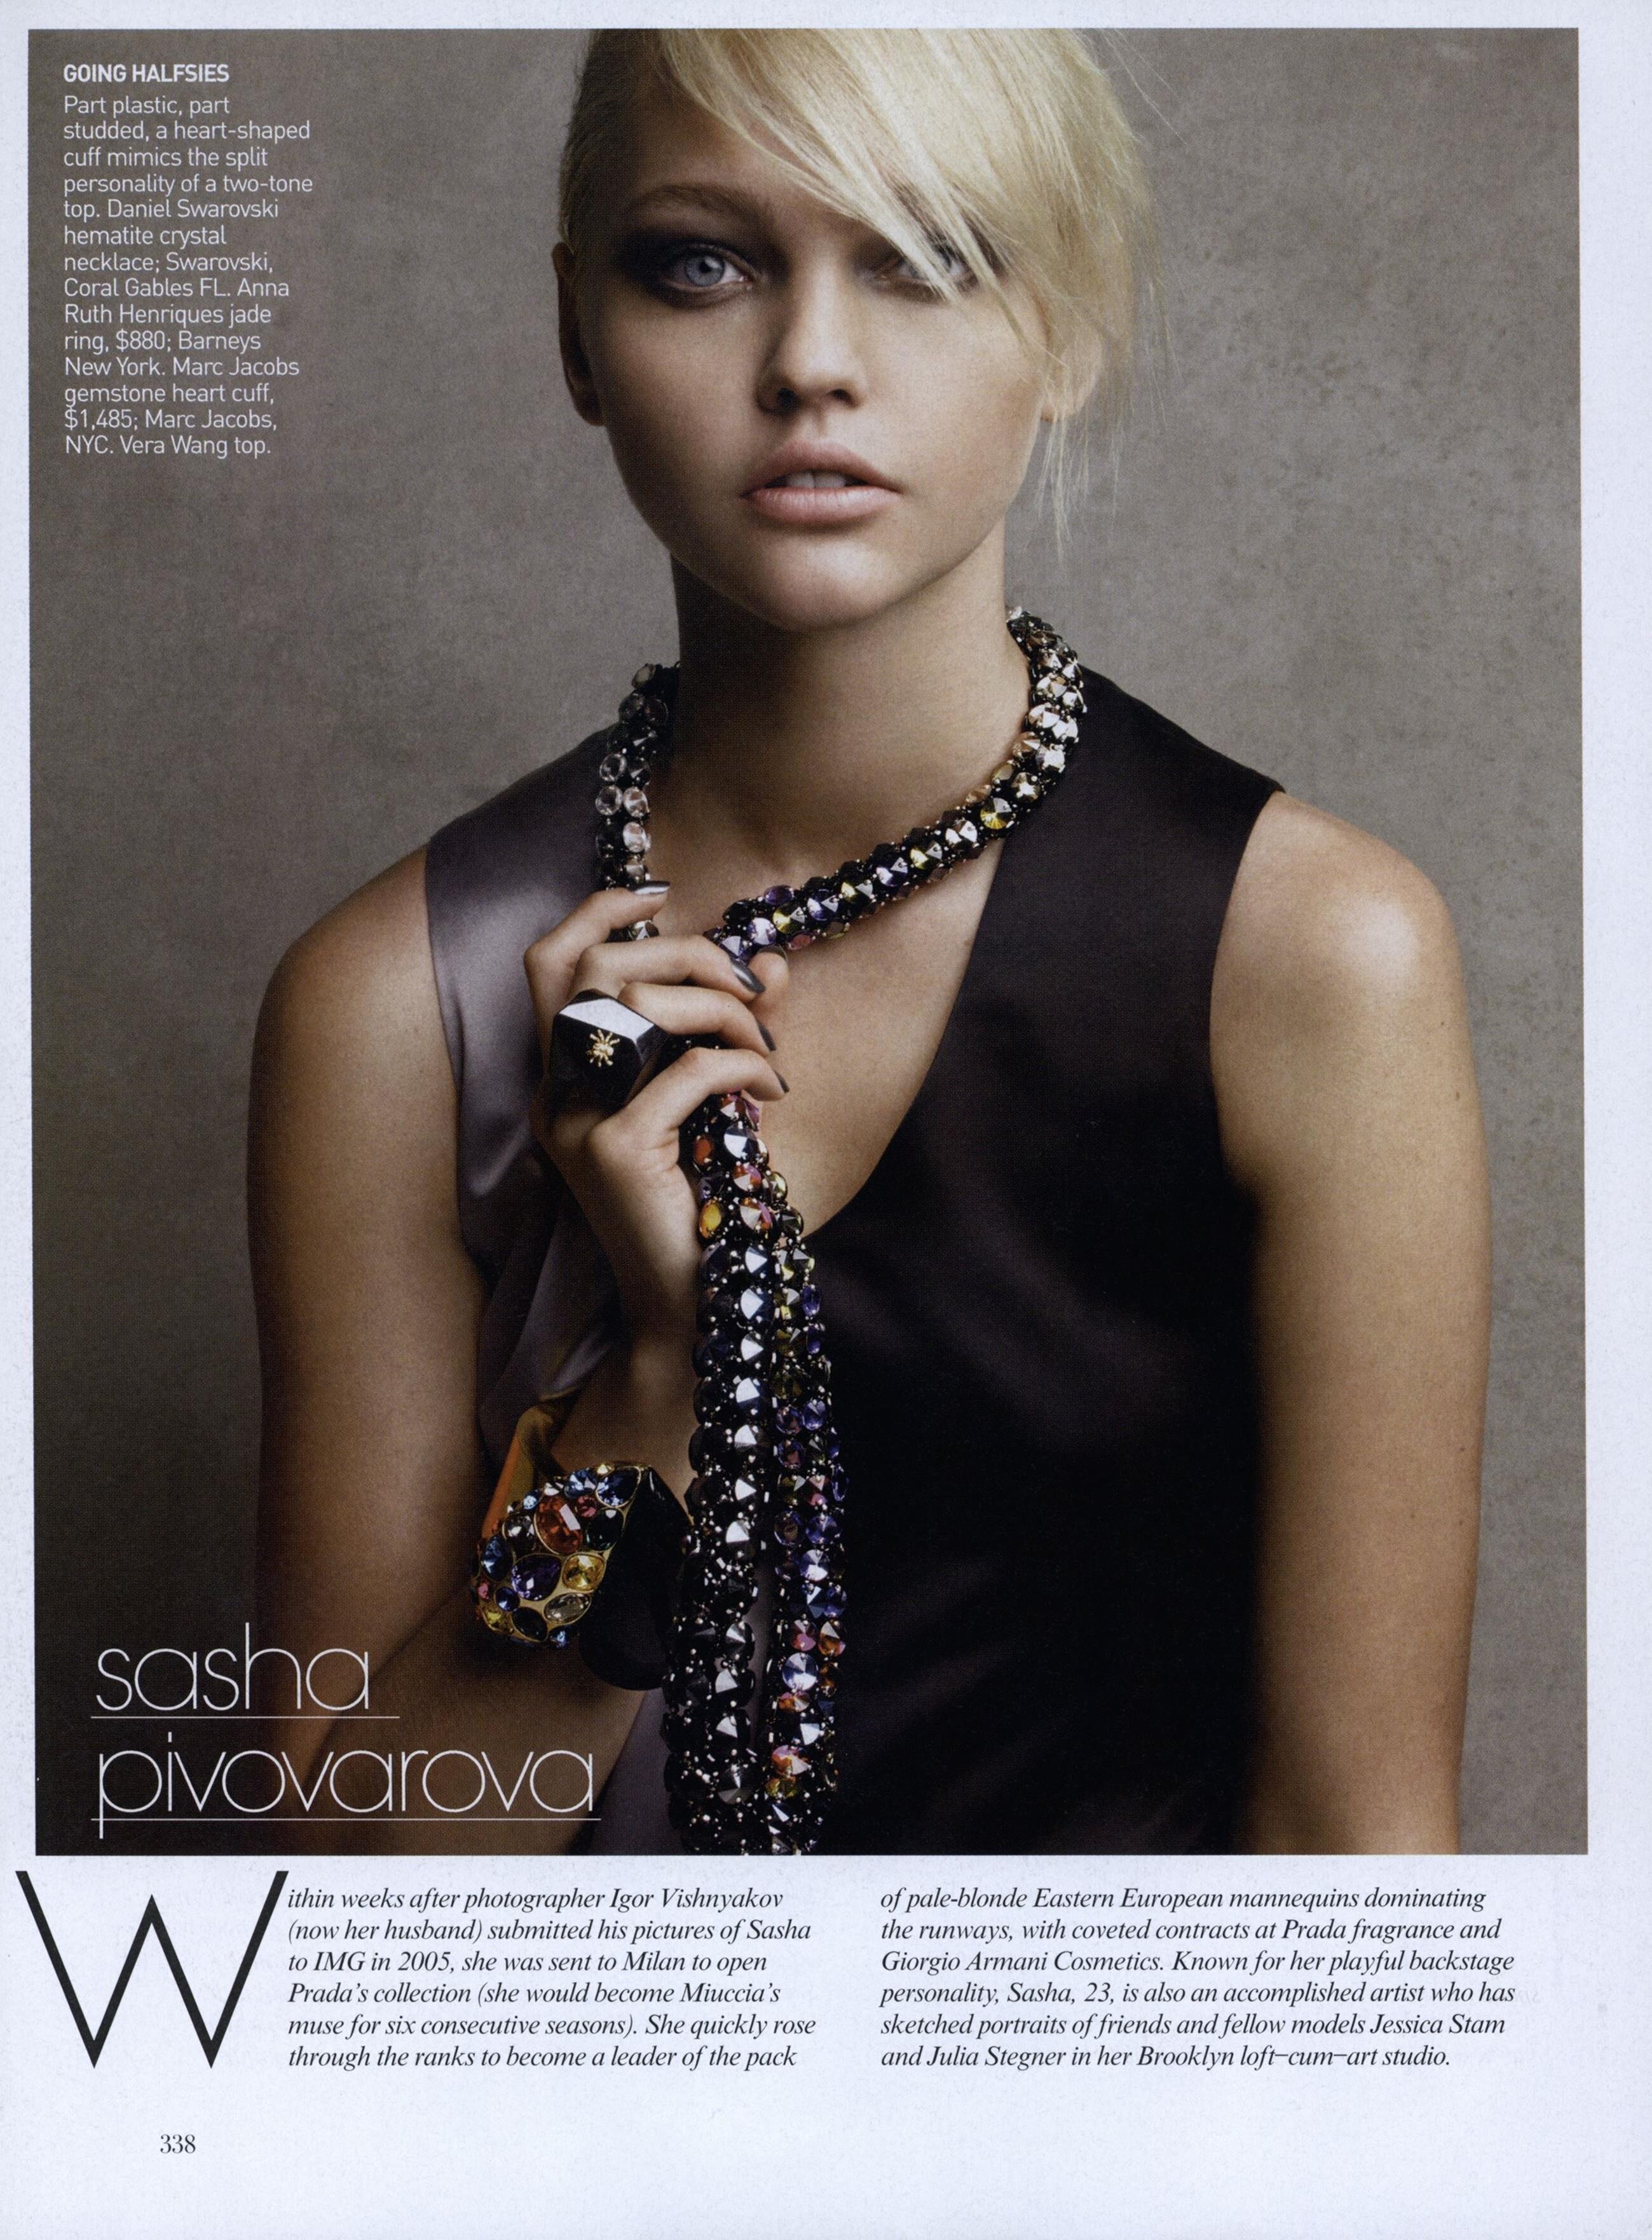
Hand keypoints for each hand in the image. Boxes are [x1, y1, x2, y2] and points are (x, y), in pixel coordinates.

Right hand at [524, 887, 788, 1354]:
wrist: (694, 1303)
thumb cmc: (706, 1200)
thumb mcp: (721, 1096)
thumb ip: (736, 1026)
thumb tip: (770, 960)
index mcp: (567, 1076)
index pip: (550, 961)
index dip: (597, 911)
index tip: (664, 896)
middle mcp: (556, 1094)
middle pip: (599, 967)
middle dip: (689, 955)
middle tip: (750, 990)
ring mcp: (575, 1123)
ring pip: (638, 1007)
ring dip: (721, 1011)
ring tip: (765, 1050)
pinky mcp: (612, 1152)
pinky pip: (686, 1072)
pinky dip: (740, 1067)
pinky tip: (770, 1093)